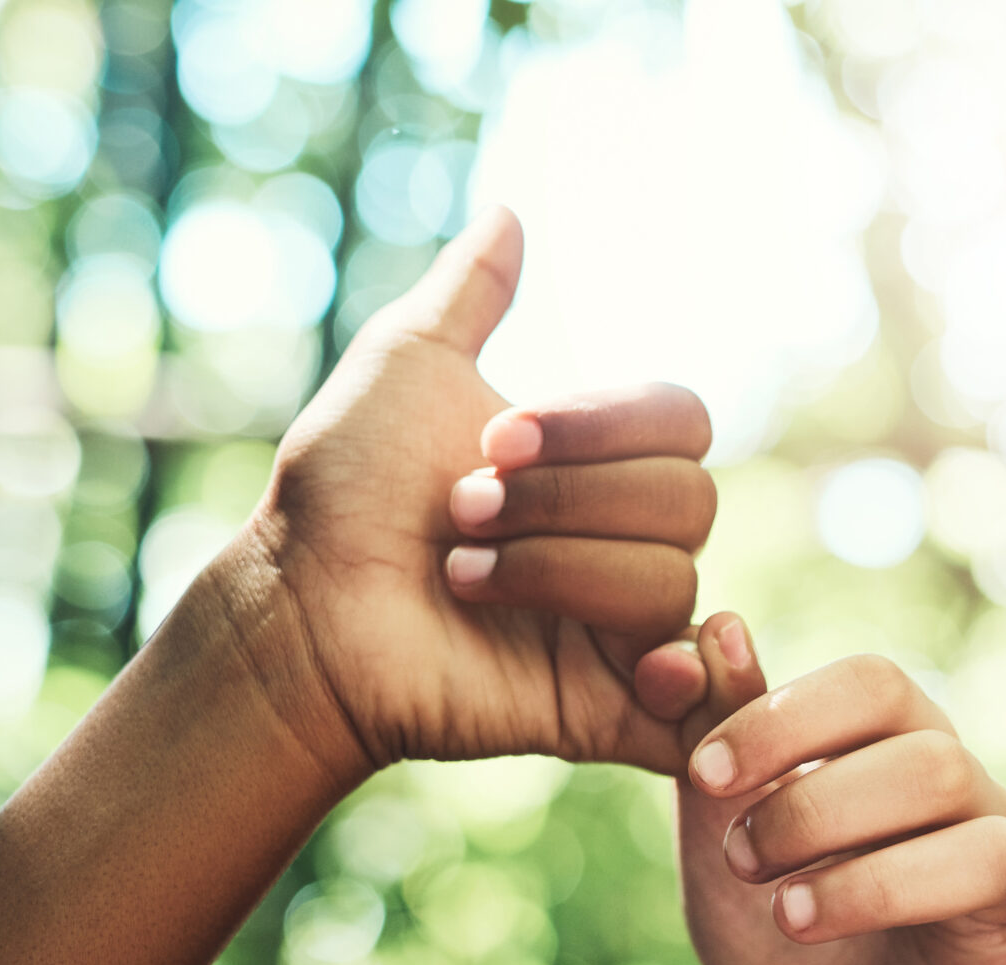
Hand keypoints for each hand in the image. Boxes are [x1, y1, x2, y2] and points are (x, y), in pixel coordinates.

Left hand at [231, 207, 716, 783]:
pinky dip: (699, 684)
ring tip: (463, 582)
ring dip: (557, 572)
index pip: (683, 424)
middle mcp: (626, 542)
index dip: (601, 428)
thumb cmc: (342, 493)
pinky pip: (706, 702)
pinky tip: (648, 665)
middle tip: (462, 515)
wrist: (299, 608)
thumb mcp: (404, 367)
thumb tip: (508, 213)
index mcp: (600, 466)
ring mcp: (625, 631)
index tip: (494, 438)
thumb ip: (467, 294)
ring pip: (670, 584)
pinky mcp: (615, 711)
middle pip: (688, 504)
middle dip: (565, 501)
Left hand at [676, 634, 1005, 964]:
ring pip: (964, 815)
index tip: (702, 774)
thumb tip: (721, 624)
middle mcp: (964, 787)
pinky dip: (913, 894)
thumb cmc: (755, 923)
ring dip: (856, 863)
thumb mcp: (714, 824)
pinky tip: (829, 922)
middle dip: (815, 802)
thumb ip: (711, 725)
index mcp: (897, 740)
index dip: (789, 716)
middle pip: (923, 750)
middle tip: (740, 858)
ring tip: (784, 912)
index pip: (875, 684)